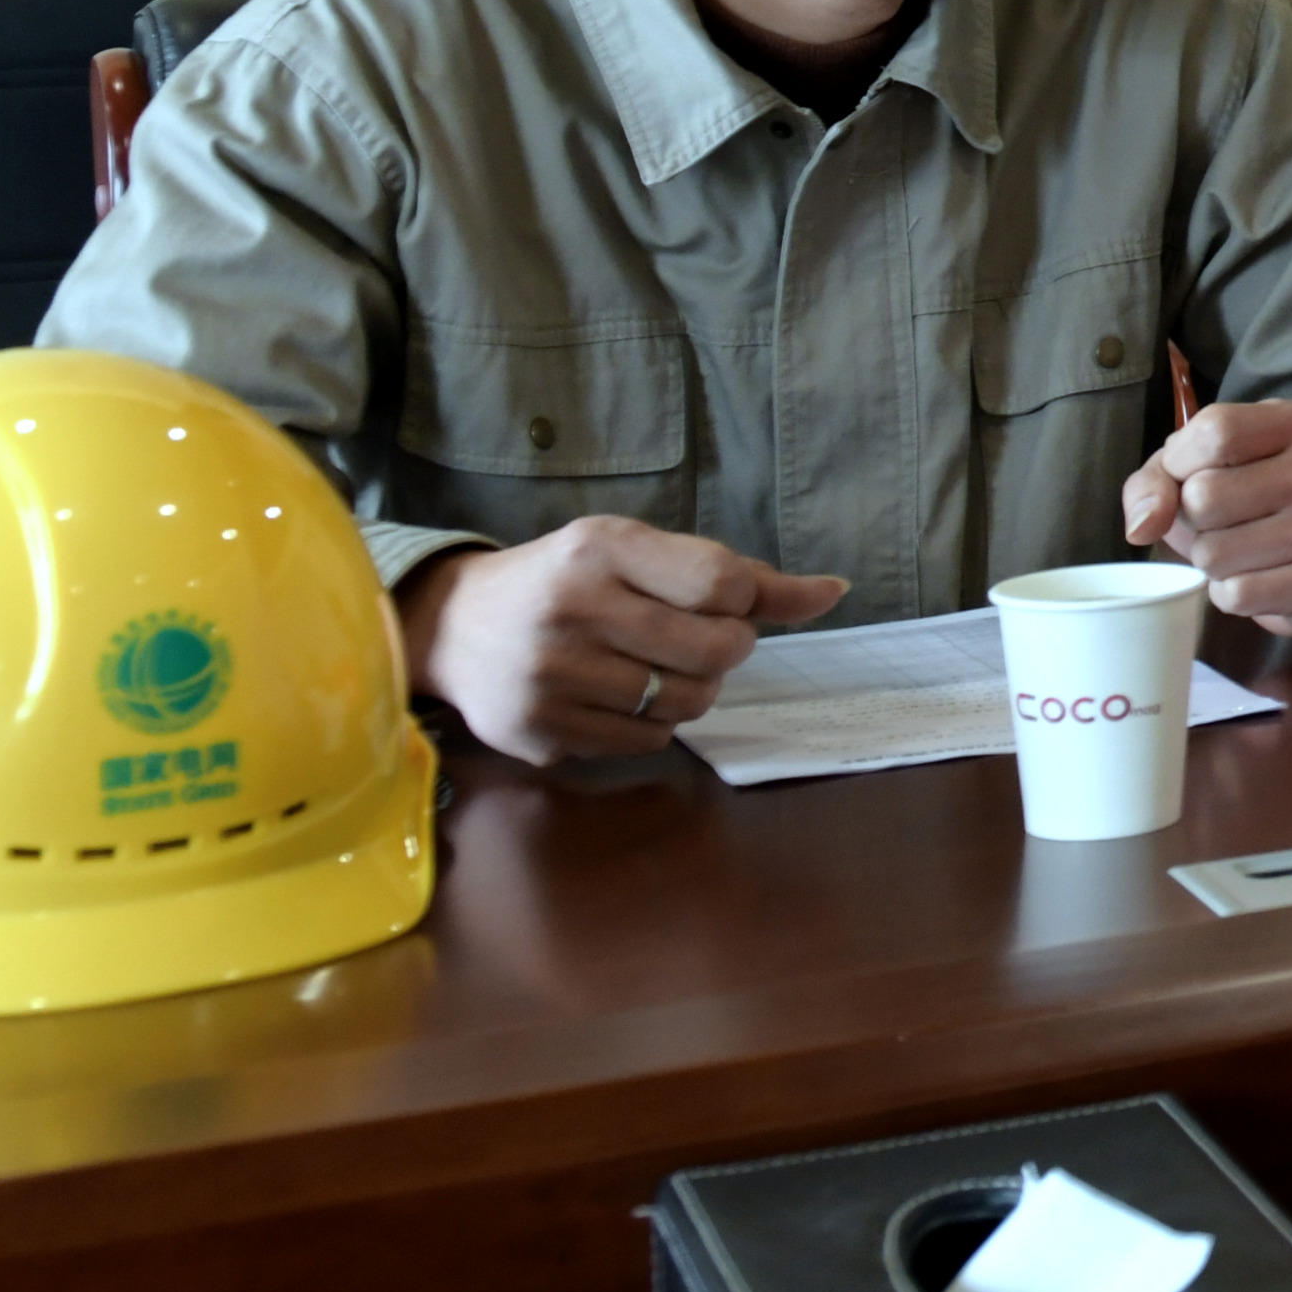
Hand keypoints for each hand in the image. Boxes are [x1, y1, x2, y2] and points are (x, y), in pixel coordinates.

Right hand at [398, 517, 848, 763]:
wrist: (455, 627)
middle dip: (726, 650)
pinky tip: (619, 694)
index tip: (723, 601)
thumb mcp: (640, 552)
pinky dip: (652, 721)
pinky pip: (645, 741)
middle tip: (700, 640)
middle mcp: (571, 611)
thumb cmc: (569, 581)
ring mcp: (550, 678)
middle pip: (714, 652)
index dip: (743, 601)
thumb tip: (836, 591)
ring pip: (686, 704)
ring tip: (656, 665)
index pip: (721, 583)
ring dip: (692, 689)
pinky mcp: (539, 733)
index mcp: (599, 550)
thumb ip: (740, 574)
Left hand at [1123, 398, 1291, 632]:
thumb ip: (1156, 481)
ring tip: (1240, 548)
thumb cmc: (1248, 489)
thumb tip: (1141, 528)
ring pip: (1215, 553)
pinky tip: (1256, 575)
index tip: (1191, 473)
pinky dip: (1230, 592)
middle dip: (1194, 518)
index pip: (1215, 432)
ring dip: (1210, 560)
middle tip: (1222, 519)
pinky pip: (1238, 595)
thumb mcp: (1200, 463)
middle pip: (1206, 496)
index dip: (1182, 461)